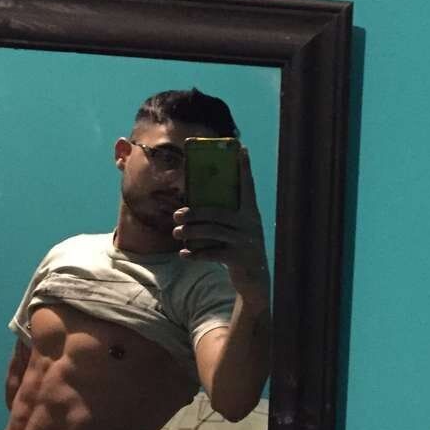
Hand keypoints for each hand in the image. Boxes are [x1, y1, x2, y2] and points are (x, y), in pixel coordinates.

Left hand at [172, 147, 270, 303]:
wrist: (254, 281)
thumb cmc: (238, 250)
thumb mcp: (236, 231)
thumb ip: (223, 217)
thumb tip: (192, 205)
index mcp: (250, 213)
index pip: (248, 186)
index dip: (244, 168)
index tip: (241, 149)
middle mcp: (250, 224)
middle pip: (217, 213)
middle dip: (194, 212)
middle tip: (176, 215)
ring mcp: (246, 241)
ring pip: (212, 231)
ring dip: (190, 232)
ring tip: (176, 232)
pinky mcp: (240, 258)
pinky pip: (213, 253)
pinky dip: (195, 254)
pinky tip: (184, 254)